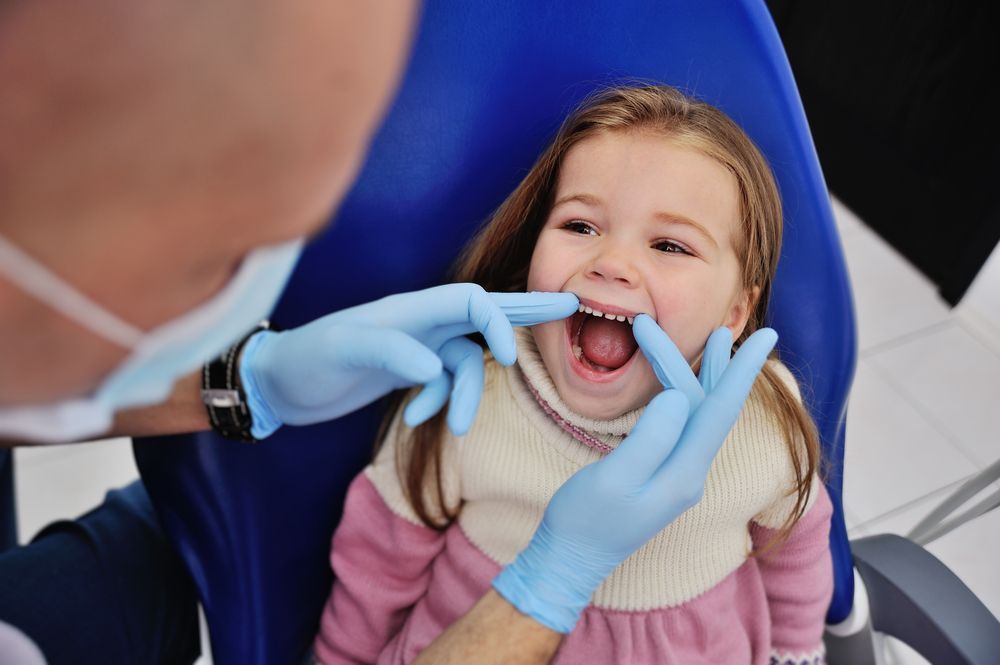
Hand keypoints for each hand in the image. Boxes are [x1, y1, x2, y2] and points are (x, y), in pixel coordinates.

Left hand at [238, 284, 578, 438]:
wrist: (277, 385)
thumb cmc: (304, 359)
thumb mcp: (340, 351)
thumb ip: (388, 352)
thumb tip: (434, 369)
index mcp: (411, 309)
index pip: (471, 301)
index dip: (498, 321)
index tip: (506, 357)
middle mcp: (421, 323)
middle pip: (484, 313)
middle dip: (525, 314)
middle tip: (569, 307)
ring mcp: (417, 347)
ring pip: (465, 365)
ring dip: (465, 397)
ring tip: (454, 427)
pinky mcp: (408, 371)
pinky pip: (445, 384)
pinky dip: (440, 404)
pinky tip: (414, 419)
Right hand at [492, 318, 776, 631]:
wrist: (570, 560)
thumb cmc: (584, 520)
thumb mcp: (614, 478)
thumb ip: (650, 438)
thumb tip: (680, 396)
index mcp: (684, 473)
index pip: (721, 409)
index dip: (742, 370)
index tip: (768, 337)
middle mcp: (690, 473)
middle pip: (710, 407)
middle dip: (715, 365)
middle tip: (723, 328)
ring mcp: (678, 475)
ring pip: (698, 415)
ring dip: (702, 377)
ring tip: (714, 343)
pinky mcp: (662, 474)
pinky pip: (684, 425)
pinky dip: (685, 395)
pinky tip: (682, 383)